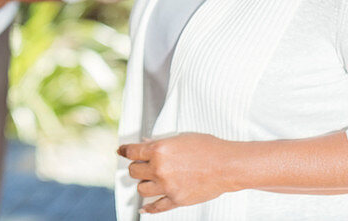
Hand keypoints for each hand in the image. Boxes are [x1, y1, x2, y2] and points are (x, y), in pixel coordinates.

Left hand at [118, 133, 238, 212]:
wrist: (226, 166)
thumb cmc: (209, 149)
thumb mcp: (181, 138)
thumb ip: (160, 142)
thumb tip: (147, 143)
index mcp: (159, 150)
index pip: (132, 152)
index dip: (124, 151)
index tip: (121, 151)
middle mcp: (160, 168)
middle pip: (134, 171)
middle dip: (135, 167)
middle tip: (139, 166)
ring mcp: (167, 186)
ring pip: (141, 189)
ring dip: (142, 184)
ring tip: (147, 181)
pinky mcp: (176, 200)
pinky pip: (156, 207)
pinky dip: (148, 209)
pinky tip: (144, 208)